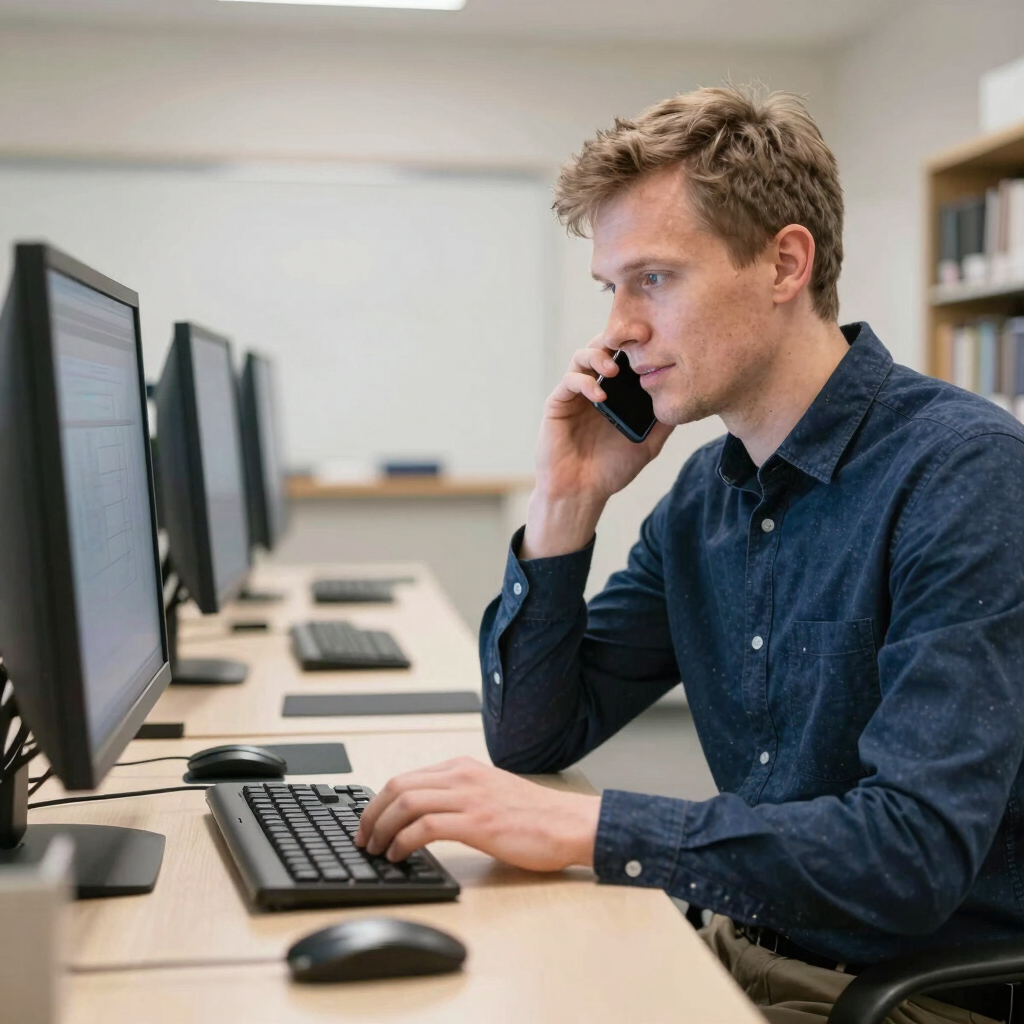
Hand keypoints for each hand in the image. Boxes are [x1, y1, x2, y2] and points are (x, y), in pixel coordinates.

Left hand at [354, 757, 601, 871]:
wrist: (570, 823)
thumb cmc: (536, 816)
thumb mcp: (490, 793)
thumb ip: (460, 798)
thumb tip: (422, 819)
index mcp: (463, 768)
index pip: (405, 778)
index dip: (378, 801)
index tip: (368, 822)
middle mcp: (462, 777)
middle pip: (398, 786)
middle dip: (371, 813)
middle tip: (363, 837)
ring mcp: (469, 798)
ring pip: (406, 803)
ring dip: (382, 828)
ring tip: (375, 849)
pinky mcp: (477, 822)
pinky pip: (425, 827)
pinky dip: (403, 841)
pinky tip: (399, 855)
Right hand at [523, 338, 673, 557]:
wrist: (581, 492)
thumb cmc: (611, 470)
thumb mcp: (647, 444)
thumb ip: (662, 422)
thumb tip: (684, 398)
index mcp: (615, 392)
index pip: (624, 355)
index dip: (636, 342)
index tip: (655, 335)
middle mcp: (594, 386)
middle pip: (602, 346)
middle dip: (618, 336)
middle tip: (636, 337)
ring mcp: (575, 394)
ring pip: (582, 356)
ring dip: (599, 356)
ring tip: (615, 368)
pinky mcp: (557, 404)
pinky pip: (569, 381)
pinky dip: (585, 382)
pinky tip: (600, 395)